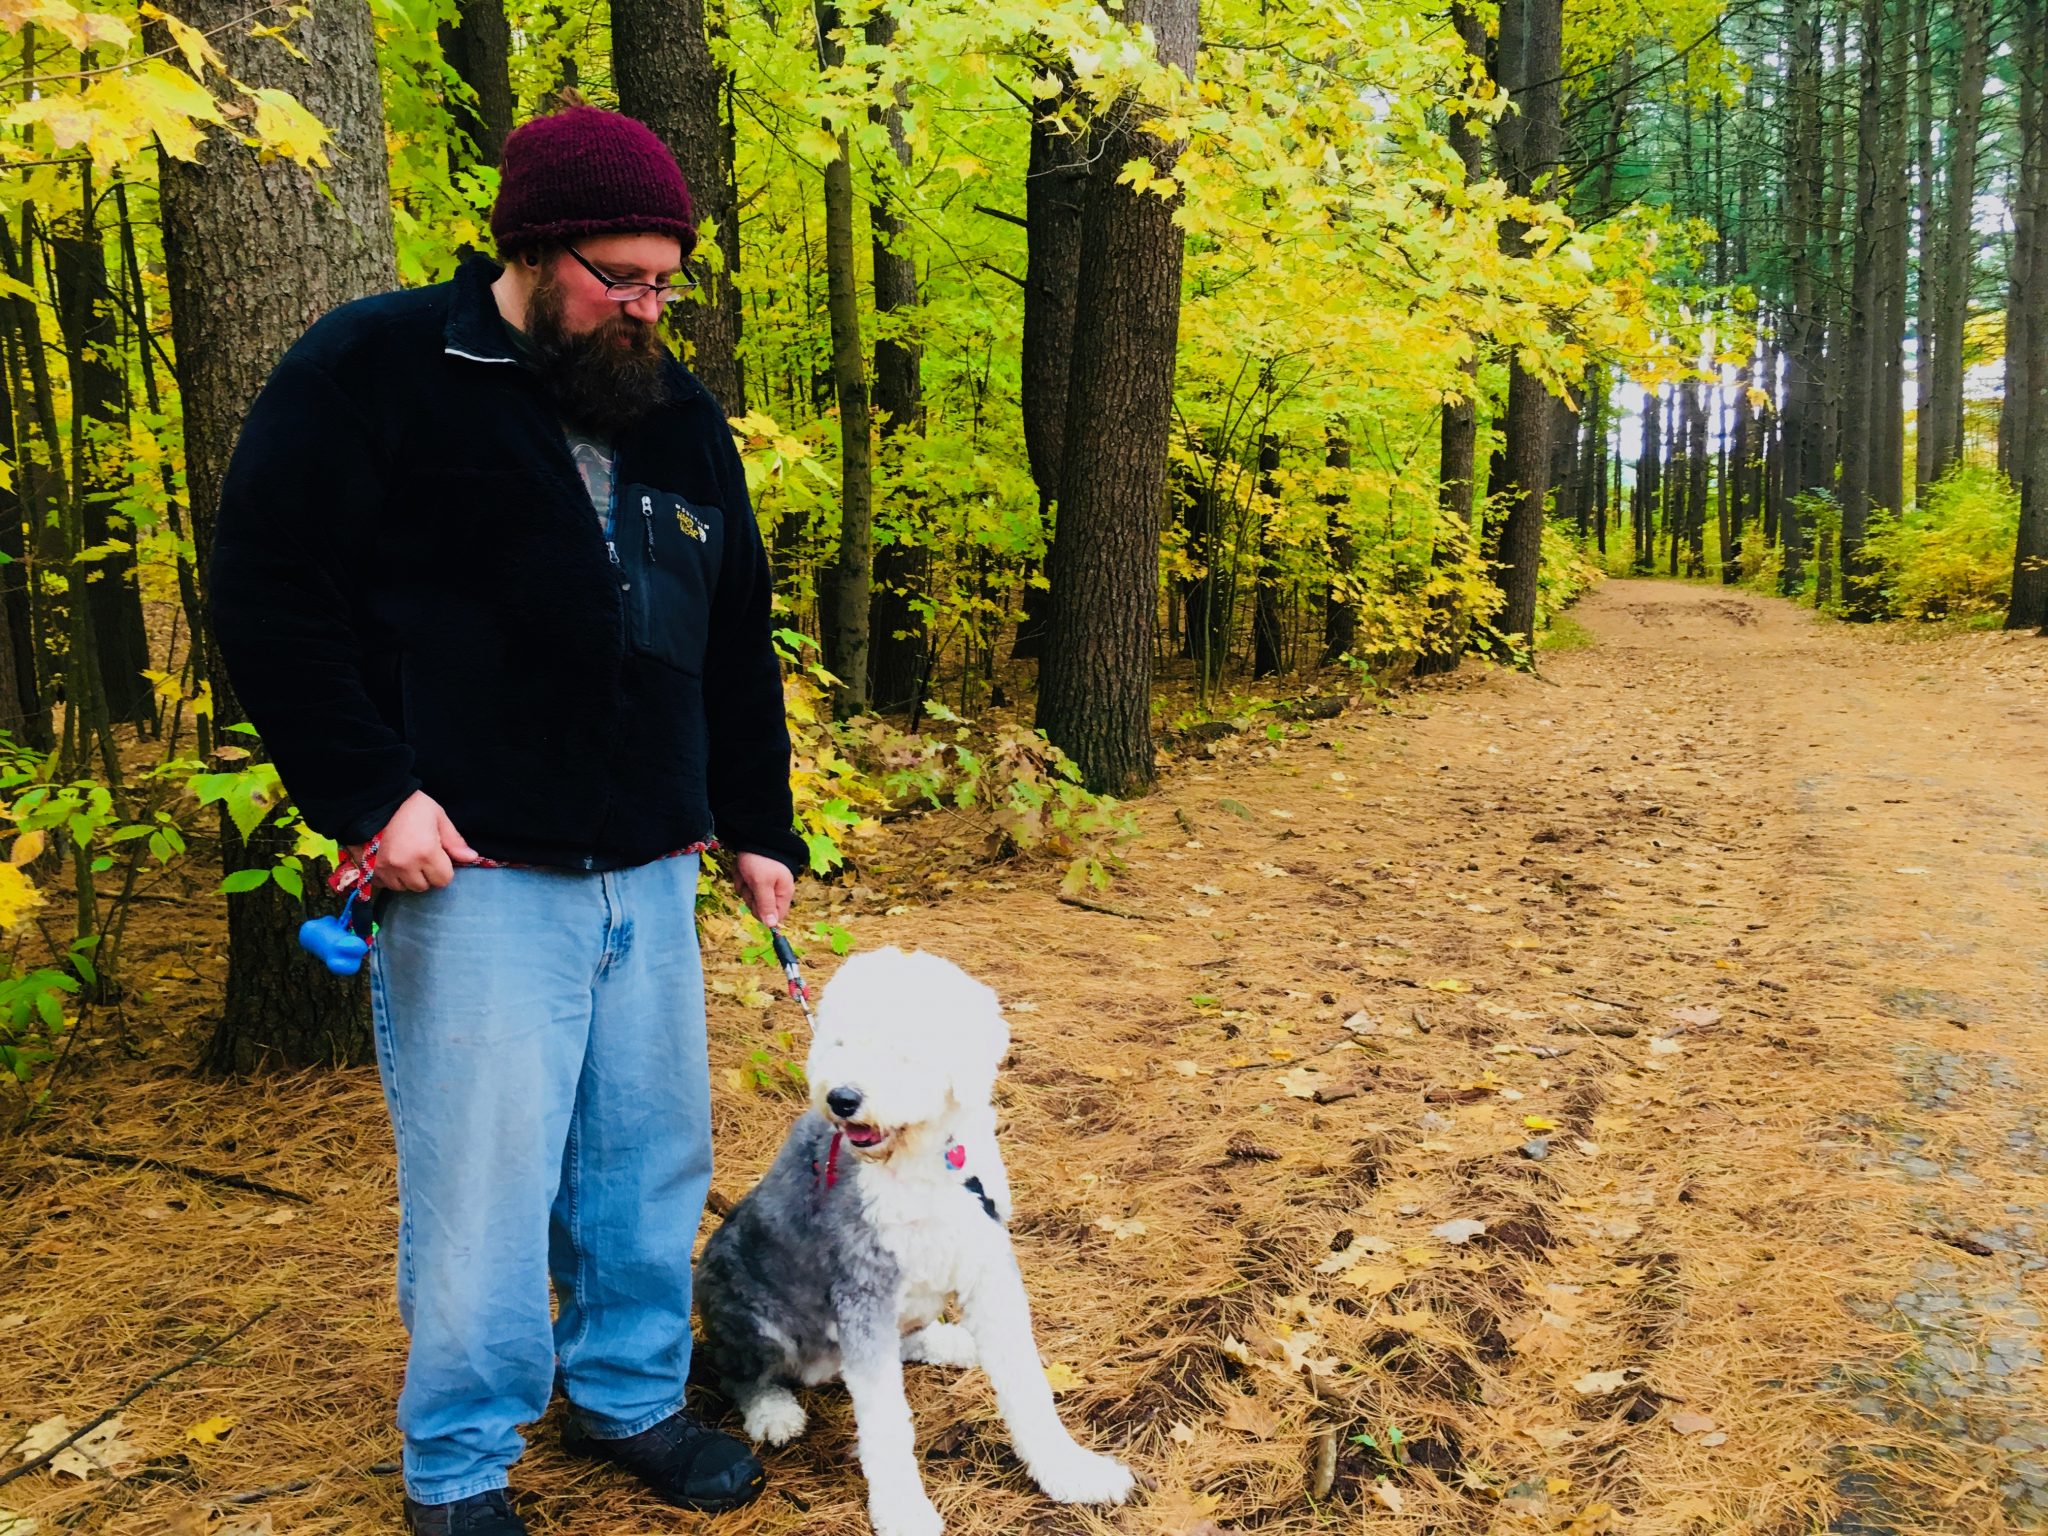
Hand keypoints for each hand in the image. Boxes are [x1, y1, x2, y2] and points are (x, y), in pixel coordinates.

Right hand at [350, 790, 476, 891]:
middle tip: (421, 856)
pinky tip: (393, 864)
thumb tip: (471, 858)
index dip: (444, 869)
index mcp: (426, 852)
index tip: (438, 856)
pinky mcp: (372, 870)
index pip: (444, 880)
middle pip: (424, 886)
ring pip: (404, 888)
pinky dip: (391, 878)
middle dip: (426, 875)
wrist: (376, 801)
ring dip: (408, 878)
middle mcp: (406, 865)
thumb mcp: (438, 817)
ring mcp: (387, 869)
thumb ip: (455, 841)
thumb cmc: (412, 807)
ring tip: (407, 859)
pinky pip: (385, 885)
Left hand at [734, 851, 793, 926]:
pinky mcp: (754, 878)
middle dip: (750, 896)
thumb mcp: (762, 884)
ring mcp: (764, 884)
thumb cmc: (760, 860)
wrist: (753, 836)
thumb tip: (772, 926)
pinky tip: (742, 869)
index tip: (755, 902)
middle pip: (759, 908)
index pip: (776, 916)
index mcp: (783, 893)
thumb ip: (766, 905)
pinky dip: (740, 878)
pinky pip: (744, 886)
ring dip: (743, 886)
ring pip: (749, 897)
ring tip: (745, 872)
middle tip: (750, 882)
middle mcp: (776, 890)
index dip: (762, 913)